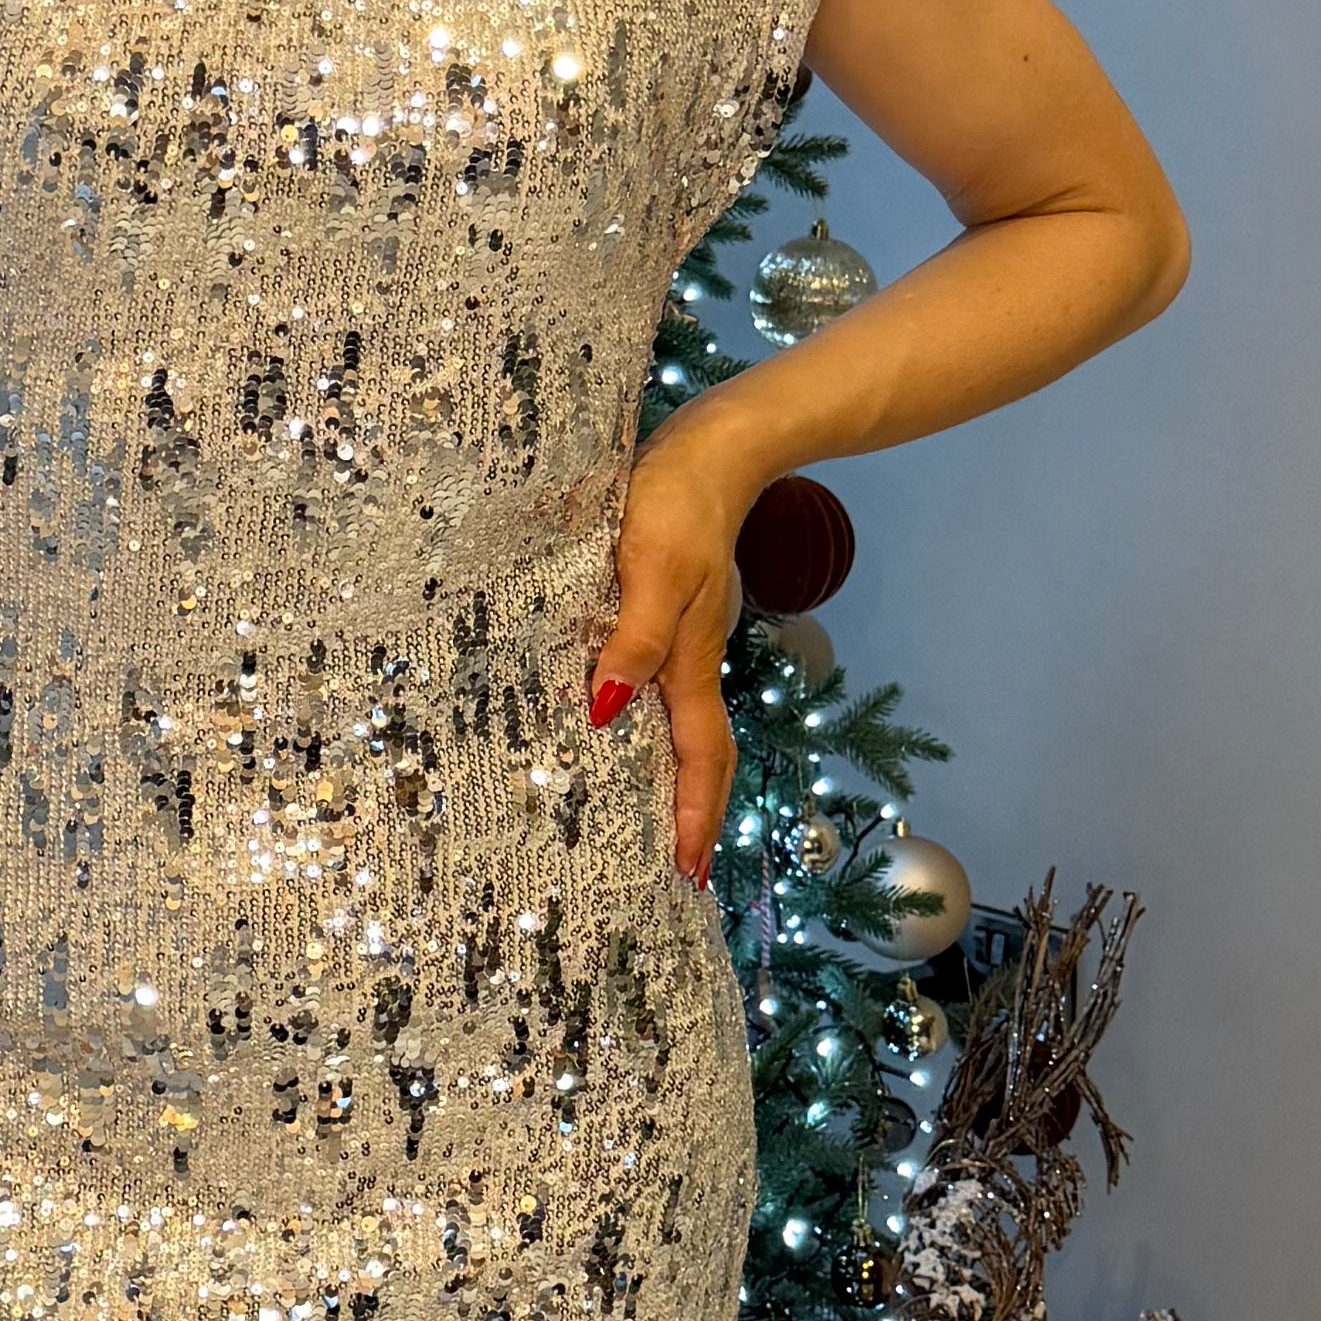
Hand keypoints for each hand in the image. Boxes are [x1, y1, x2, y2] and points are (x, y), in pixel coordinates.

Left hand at [589, 421, 747, 890]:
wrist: (713, 448)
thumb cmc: (675, 504)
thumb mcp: (652, 569)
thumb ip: (633, 640)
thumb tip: (607, 712)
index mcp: (690, 659)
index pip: (699, 755)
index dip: (694, 815)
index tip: (687, 872)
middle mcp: (692, 660)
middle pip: (702, 754)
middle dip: (695, 814)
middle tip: (679, 870)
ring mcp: (686, 639)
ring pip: (686, 726)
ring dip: (677, 780)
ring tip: (653, 825)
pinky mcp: (671, 615)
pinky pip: (668, 691)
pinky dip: (658, 729)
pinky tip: (630, 731)